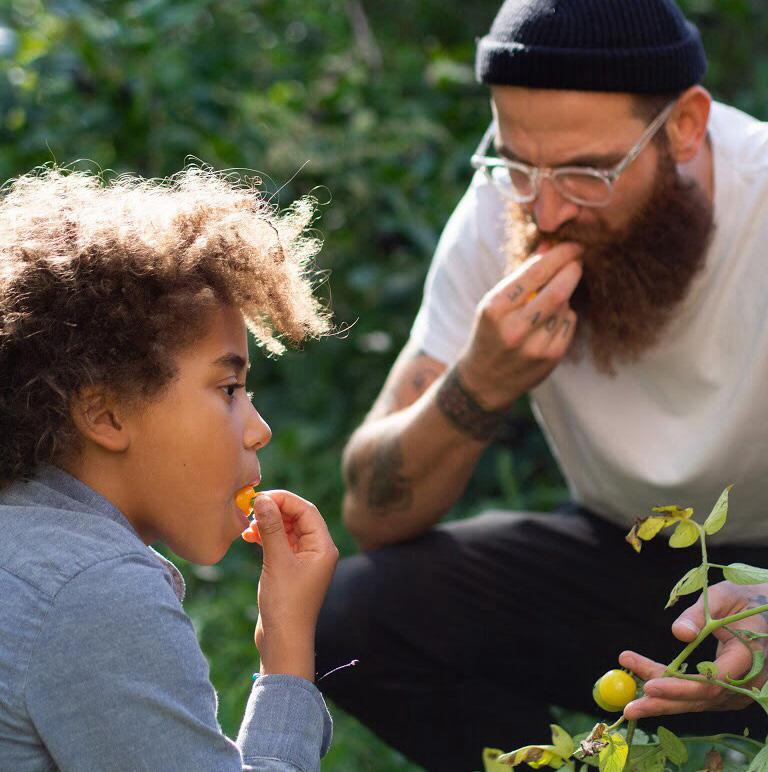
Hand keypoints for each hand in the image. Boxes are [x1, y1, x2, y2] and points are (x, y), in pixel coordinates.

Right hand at [252, 490, 338, 681]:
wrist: (284, 641)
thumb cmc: (285, 604)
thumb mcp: (277, 561)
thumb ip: (271, 528)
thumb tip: (263, 499)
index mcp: (323, 547)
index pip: (306, 510)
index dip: (284, 500)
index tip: (260, 497)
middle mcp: (318, 551)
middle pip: (298, 517)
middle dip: (275, 510)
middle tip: (251, 509)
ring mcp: (305, 560)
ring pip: (288, 530)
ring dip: (268, 524)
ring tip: (247, 525)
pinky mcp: (291, 569)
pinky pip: (281, 543)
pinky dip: (266, 537)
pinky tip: (249, 537)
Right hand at [458, 241, 582, 409]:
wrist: (484, 380)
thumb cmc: (489, 333)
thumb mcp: (494, 303)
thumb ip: (522, 276)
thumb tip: (550, 246)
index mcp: (495, 309)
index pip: (534, 274)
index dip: (559, 256)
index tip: (572, 246)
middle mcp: (514, 329)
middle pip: (558, 291)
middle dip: (572, 269)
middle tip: (578, 258)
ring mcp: (535, 346)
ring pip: (565, 306)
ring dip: (564, 295)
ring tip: (551, 298)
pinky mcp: (551, 358)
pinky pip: (569, 324)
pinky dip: (565, 315)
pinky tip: (550, 321)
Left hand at [620, 581, 767, 717]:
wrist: (767, 615)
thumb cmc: (743, 600)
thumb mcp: (723, 596)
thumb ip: (700, 614)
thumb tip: (679, 634)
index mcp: (748, 657)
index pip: (711, 681)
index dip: (679, 686)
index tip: (650, 684)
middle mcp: (746, 682)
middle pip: (700, 698)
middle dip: (663, 703)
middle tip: (629, 708)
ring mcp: (739, 691)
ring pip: (696, 700)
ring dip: (662, 700)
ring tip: (630, 703)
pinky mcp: (729, 693)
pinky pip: (698, 696)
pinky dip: (673, 694)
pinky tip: (648, 691)